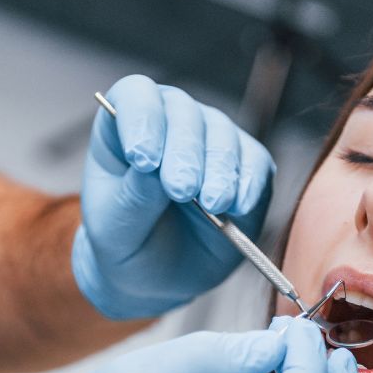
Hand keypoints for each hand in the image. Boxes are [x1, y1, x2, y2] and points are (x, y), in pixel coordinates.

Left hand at [73, 74, 274, 319]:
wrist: (160, 275)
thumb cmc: (128, 244)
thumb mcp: (115, 231)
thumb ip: (131, 199)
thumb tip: (152, 171)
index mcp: (125, 128)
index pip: (136, 97)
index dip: (142, 119)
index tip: (144, 160)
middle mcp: (171, 124)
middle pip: (183, 112)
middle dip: (185, 151)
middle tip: (181, 190)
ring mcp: (211, 141)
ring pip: (222, 134)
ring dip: (219, 170)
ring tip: (213, 206)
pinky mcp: (246, 168)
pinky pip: (256, 162)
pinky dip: (250, 184)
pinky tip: (237, 207)